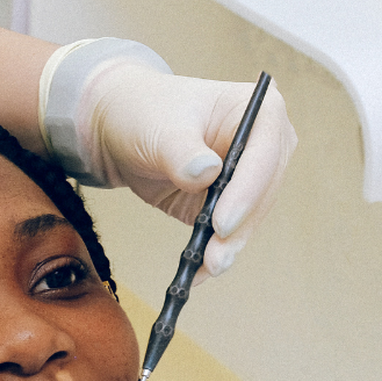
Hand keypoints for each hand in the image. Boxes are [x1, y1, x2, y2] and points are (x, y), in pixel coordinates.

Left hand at [82, 63, 296, 275]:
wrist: (118, 128)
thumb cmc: (143, 112)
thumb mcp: (160, 128)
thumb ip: (183, 152)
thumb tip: (206, 173)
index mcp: (256, 110)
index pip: (263, 154)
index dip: (247, 191)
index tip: (223, 221)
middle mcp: (263, 143)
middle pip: (262, 192)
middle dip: (239, 227)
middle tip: (216, 256)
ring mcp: (248, 176)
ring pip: (249, 218)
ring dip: (229, 246)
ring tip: (207, 267)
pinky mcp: (229, 202)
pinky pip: (228, 232)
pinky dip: (214, 251)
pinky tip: (197, 270)